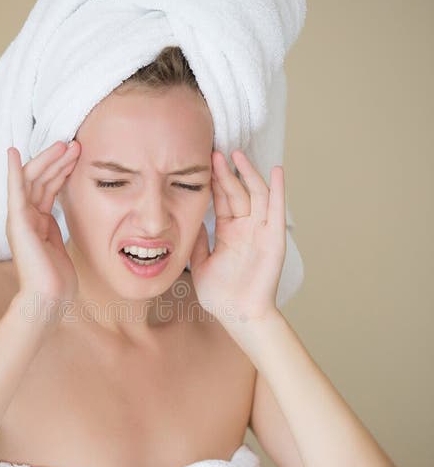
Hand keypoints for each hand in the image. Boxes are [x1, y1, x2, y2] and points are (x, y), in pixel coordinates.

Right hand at [6, 140, 80, 307]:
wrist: (48, 298)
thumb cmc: (56, 278)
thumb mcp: (60, 243)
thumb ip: (58, 225)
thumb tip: (67, 210)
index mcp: (37, 221)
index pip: (47, 186)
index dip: (61, 169)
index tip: (78, 155)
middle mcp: (25, 217)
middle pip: (39, 178)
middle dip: (57, 159)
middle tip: (75, 144)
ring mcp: (20, 218)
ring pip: (31, 179)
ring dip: (48, 160)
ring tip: (66, 145)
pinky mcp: (17, 222)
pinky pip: (14, 191)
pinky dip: (12, 170)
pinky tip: (12, 152)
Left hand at [189, 148, 285, 329]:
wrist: (238, 314)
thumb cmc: (220, 295)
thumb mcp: (199, 263)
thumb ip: (196, 241)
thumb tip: (187, 219)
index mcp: (228, 233)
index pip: (222, 200)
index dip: (214, 181)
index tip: (204, 162)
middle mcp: (245, 228)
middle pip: (237, 192)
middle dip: (226, 172)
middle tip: (215, 152)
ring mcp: (260, 231)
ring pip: (255, 195)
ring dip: (248, 174)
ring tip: (237, 154)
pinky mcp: (274, 238)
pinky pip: (276, 209)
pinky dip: (278, 189)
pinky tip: (277, 170)